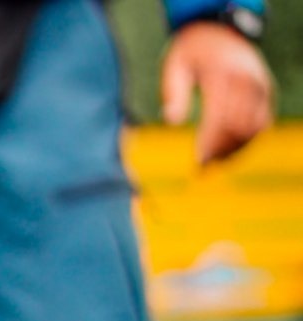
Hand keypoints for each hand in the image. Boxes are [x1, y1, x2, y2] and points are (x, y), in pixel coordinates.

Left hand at [160, 21, 273, 163]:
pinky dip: (248, 141)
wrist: (219, 30)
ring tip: (214, 167)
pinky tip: (228, 156)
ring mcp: (260, 85)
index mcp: (223, 71)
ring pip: (254, 127)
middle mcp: (247, 78)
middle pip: (238, 124)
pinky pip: (262, 123)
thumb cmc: (192, 51)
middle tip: (203, 172)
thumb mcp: (175, 63)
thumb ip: (173, 90)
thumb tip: (172, 120)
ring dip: (236, 150)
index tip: (199, 163)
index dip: (211, 141)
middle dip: (222, 151)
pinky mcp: (266, 92)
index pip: (220, 113)